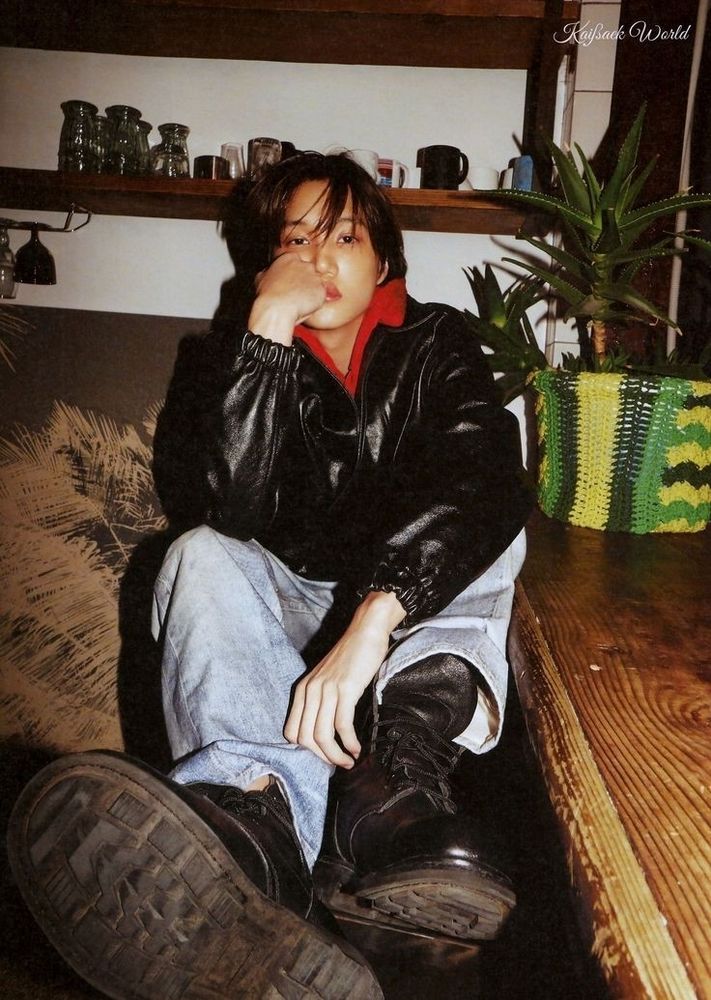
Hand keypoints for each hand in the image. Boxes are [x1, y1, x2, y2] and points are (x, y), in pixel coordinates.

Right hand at [248, 252, 327, 344]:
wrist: (277, 308)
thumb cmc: (267, 295)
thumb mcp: (262, 278)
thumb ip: (270, 272)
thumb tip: (270, 273)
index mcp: (289, 258)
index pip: (297, 263)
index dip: (294, 275)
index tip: (291, 283)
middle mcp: (304, 264)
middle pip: (309, 272)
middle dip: (305, 282)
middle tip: (296, 294)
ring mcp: (315, 276)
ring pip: (316, 283)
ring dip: (310, 291)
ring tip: (299, 301)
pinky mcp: (322, 289)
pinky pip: (321, 295)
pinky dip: (316, 300)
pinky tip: (305, 305)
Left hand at [284, 592, 405, 767]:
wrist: (366, 630)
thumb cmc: (352, 656)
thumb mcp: (328, 679)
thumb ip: (322, 700)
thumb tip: (327, 730)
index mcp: (302, 689)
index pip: (292, 732)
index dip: (307, 751)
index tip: (325, 756)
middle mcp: (310, 691)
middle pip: (305, 738)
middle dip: (322, 757)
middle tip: (338, 764)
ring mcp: (326, 690)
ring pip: (322, 736)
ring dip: (336, 755)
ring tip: (349, 761)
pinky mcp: (345, 690)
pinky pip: (341, 725)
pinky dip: (348, 742)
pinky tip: (356, 748)